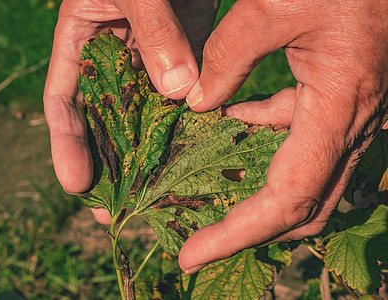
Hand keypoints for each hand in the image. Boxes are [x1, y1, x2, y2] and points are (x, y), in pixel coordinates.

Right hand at [43, 0, 217, 193]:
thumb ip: (154, 32)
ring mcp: (152, 58)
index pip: (64, 100)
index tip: (75, 182)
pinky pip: (184, 94)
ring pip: (147, 114)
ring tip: (151, 198)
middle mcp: (116, 56)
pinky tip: (192, 154)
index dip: (67, 143)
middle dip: (108, 165)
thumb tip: (178, 91)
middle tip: (111, 210)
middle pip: (106, 119)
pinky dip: (187, 124)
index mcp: (84, 40)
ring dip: (149, 155)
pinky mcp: (186, 54)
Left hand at [179, 0, 387, 273]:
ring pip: (304, 178)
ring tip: (210, 191)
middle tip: (198, 240)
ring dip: (257, 191)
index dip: (237, 235)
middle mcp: (348, 122)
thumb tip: (198, 102)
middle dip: (249, 230)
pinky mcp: (336, 98)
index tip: (191, 255)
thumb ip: (228, 55)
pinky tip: (234, 121)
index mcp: (338, 107)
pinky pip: (300, 137)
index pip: (286, 198)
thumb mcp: (273, 6)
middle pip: (302, 206)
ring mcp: (345, 113)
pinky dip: (264, 141)